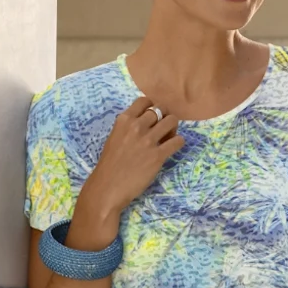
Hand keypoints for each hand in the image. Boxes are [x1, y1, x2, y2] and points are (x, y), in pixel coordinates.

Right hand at [66, 96, 184, 248]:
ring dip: (174, 127)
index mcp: (124, 120)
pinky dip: (179, 142)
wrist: (109, 187)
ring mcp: (148, 140)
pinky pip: (177, 141)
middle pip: (160, 109)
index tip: (154, 116)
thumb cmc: (110, 165)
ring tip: (169, 137)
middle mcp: (137, 126)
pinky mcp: (158, 156)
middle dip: (164, 117)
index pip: (144, 101)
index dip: (152, 107)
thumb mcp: (115, 138)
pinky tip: (174, 147)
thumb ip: (129, 128)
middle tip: (163, 129)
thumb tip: (146, 124)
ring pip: (172, 121)